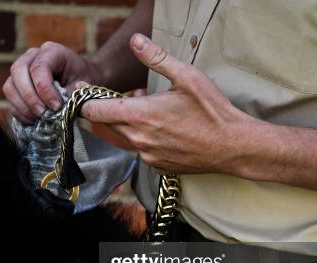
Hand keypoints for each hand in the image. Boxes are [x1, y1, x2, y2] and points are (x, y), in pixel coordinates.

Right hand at [3, 41, 105, 123]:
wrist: (79, 79)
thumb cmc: (82, 79)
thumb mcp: (83, 85)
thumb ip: (71, 95)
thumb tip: (56, 109)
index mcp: (51, 51)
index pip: (38, 67)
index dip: (45, 90)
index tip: (57, 106)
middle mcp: (32, 56)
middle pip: (17, 71)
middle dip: (29, 97)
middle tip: (43, 113)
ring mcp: (21, 70)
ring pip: (10, 86)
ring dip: (23, 106)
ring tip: (40, 118)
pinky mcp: (16, 85)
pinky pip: (10, 99)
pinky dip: (20, 112)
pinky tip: (34, 120)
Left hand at [82, 34, 253, 174]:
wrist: (233, 146)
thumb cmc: (212, 111)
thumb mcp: (186, 77)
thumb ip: (156, 58)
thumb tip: (136, 41)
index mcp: (139, 115)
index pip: (94, 111)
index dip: (85, 101)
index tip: (83, 92)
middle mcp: (137, 139)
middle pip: (107, 124)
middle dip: (112, 109)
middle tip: (132, 97)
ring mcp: (146, 155)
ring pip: (124, 137)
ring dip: (128, 124)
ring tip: (152, 112)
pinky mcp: (156, 165)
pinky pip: (140, 150)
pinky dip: (144, 138)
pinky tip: (164, 129)